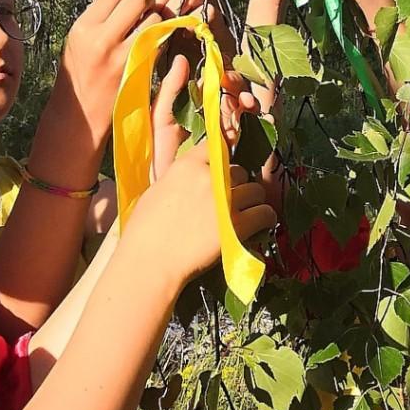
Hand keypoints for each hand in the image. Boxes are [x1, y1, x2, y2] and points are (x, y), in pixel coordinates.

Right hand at [52, 0, 170, 153]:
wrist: (81, 114)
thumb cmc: (80, 75)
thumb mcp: (79, 40)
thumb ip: (101, 17)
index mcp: (84, 27)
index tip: (131, 1)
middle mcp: (102, 38)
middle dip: (146, 1)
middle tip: (146, 11)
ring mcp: (123, 54)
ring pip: (154, 19)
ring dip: (157, 20)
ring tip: (148, 30)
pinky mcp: (139, 68)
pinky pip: (159, 41)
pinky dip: (160, 37)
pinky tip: (153, 43)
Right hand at [134, 142, 278, 287]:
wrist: (150, 263)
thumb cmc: (144, 231)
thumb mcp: (157, 191)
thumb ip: (180, 179)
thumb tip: (194, 176)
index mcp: (186, 165)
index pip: (216, 146)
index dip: (223, 156)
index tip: (225, 165)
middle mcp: (209, 177)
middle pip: (239, 171)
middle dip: (236, 186)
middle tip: (229, 202)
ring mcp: (226, 201)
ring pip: (256, 191)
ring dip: (252, 202)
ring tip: (245, 214)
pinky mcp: (239, 225)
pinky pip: (265, 213)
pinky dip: (265, 219)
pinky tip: (258, 226)